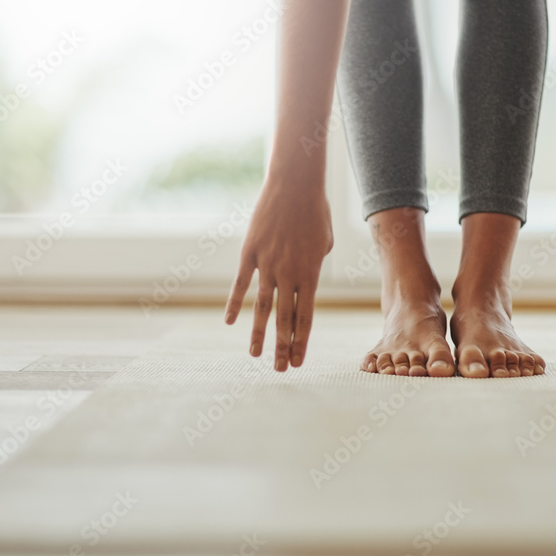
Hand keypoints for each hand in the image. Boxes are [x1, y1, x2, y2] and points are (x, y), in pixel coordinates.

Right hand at [224, 181, 332, 370]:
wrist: (295, 185)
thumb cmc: (315, 211)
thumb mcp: (325, 242)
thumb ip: (315, 264)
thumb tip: (306, 277)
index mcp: (311, 275)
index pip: (306, 318)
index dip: (301, 343)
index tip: (298, 362)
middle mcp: (288, 275)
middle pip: (285, 320)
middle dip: (283, 348)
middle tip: (281, 370)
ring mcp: (267, 265)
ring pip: (262, 308)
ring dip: (259, 334)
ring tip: (256, 356)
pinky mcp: (249, 253)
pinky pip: (240, 284)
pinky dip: (235, 304)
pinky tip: (230, 322)